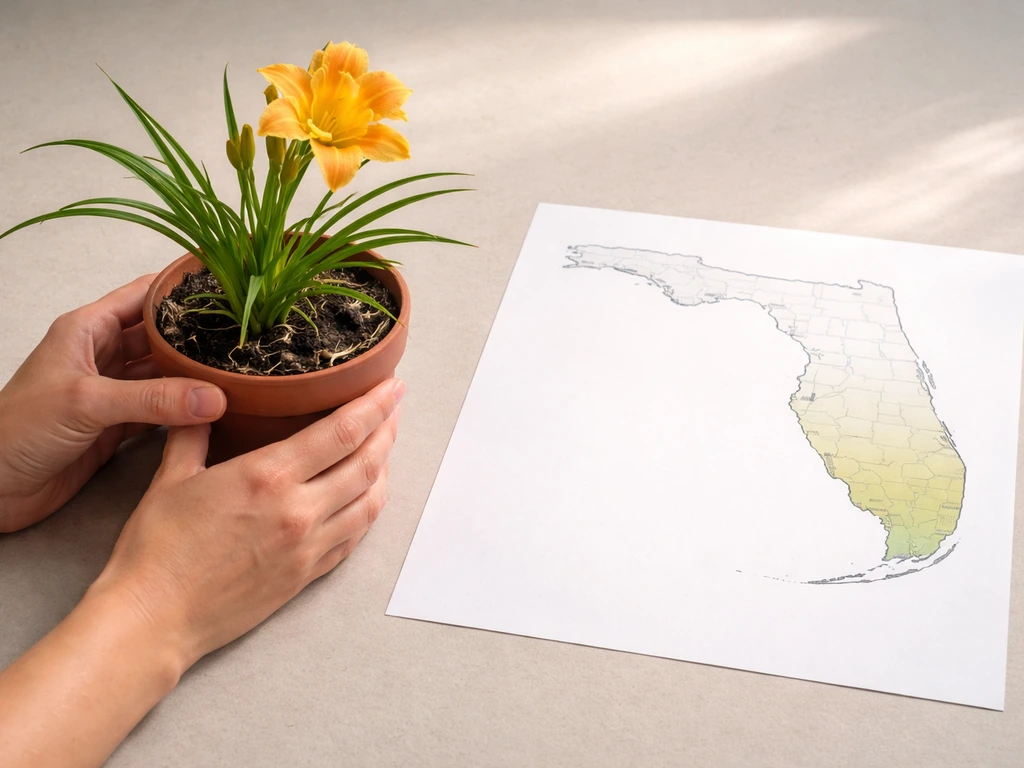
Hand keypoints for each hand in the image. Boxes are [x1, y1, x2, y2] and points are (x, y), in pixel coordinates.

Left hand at [0, 275, 226, 532]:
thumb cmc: (18, 430)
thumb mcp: (88, 403)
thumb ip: (153, 399)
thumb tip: (215, 396)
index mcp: (87, 330)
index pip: (143, 295)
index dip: (182, 288)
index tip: (226, 286)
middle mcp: (102, 356)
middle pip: (161, 335)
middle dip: (199, 334)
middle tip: (246, 334)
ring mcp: (111, 392)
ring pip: (165, 374)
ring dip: (196, 375)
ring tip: (240, 370)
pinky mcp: (116, 426)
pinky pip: (162, 410)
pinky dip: (186, 410)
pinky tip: (215, 408)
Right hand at [89, 377, 403, 670]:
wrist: (154, 619)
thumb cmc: (156, 549)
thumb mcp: (170, 478)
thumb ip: (194, 434)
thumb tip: (202, 403)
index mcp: (269, 477)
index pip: (343, 432)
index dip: (376, 406)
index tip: (392, 387)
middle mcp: (299, 510)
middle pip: (368, 463)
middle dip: (388, 430)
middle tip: (395, 408)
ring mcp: (308, 547)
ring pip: (370, 501)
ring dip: (385, 469)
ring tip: (385, 447)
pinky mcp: (307, 576)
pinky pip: (354, 537)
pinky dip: (369, 510)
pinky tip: (366, 496)